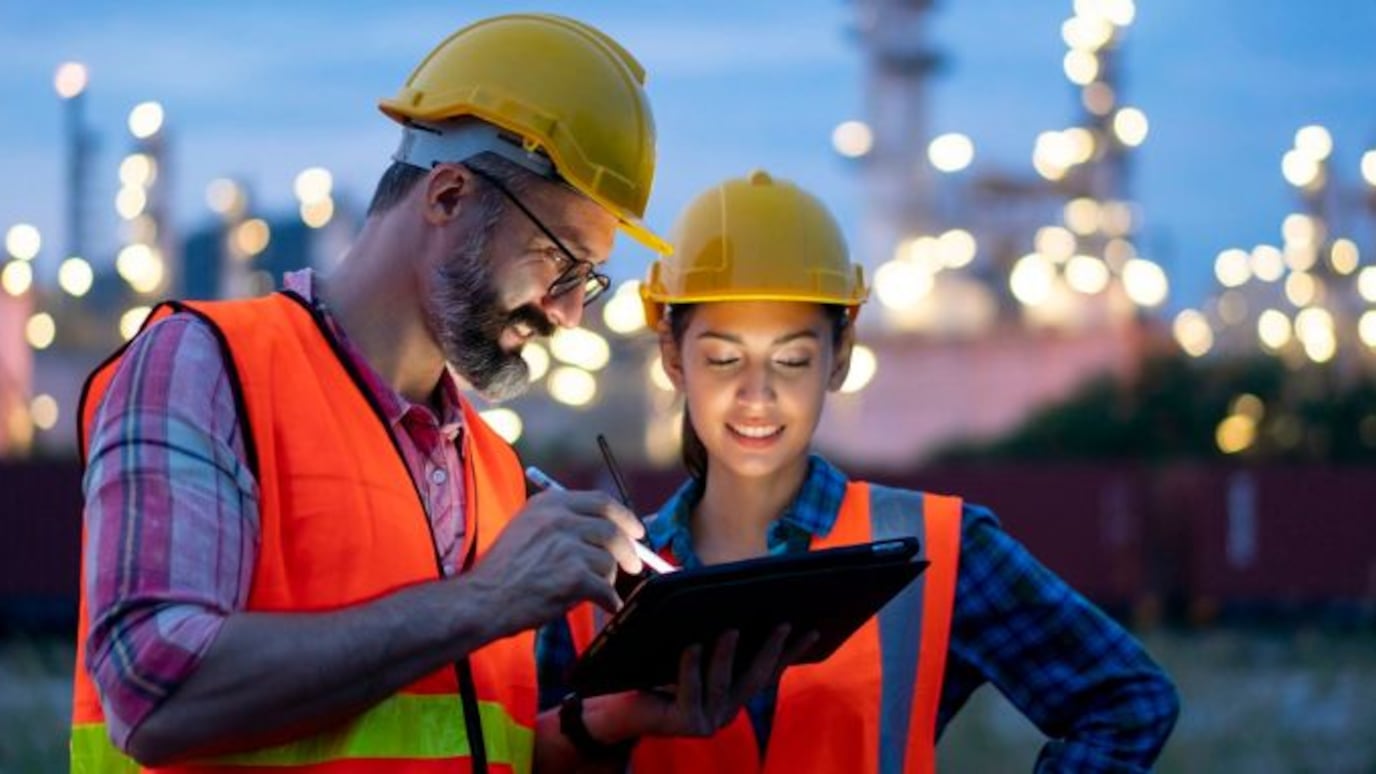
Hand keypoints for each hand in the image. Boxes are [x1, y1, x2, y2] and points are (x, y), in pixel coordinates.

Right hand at [464, 489, 644, 636]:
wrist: (483, 600)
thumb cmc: (503, 571)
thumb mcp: (526, 527)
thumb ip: (561, 523)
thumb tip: (604, 531)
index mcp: (550, 504)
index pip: (601, 502)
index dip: (624, 517)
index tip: (636, 531)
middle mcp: (560, 520)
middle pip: (612, 530)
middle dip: (628, 550)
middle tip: (634, 565)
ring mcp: (568, 547)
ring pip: (608, 561)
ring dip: (607, 579)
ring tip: (595, 590)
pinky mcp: (573, 576)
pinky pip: (605, 589)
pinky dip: (609, 602)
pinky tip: (605, 607)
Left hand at [626, 626, 819, 737]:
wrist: (619, 708)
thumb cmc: (656, 673)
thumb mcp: (693, 654)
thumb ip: (716, 641)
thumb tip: (738, 605)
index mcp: (734, 695)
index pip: (769, 671)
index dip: (792, 652)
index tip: (813, 630)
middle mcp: (727, 711)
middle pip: (755, 678)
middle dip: (770, 649)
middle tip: (782, 623)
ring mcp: (709, 721)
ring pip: (722, 683)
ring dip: (727, 655)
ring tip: (730, 629)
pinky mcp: (686, 723)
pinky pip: (690, 690)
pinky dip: (691, 666)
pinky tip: (691, 646)